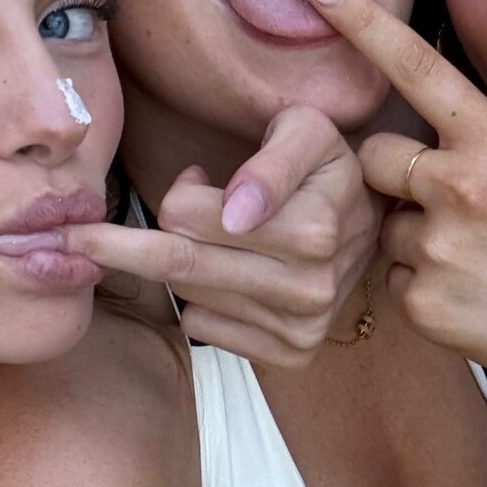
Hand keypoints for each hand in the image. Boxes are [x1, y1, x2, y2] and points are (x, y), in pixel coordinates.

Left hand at [58, 105, 377, 367]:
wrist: (371, 222)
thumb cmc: (325, 168)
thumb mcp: (306, 133)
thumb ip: (271, 164)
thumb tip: (235, 211)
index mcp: (312, 230)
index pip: (185, 216)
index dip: (181, 192)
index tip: (194, 179)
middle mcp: (309, 288)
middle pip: (178, 262)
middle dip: (141, 239)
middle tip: (115, 228)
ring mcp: (302, 327)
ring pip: (185, 297)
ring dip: (185, 264)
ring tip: (222, 240)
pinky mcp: (291, 353)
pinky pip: (200, 329)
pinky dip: (199, 300)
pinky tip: (231, 275)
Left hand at [298, 0, 486, 416]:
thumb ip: (477, 143)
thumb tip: (416, 123)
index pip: (416, 67)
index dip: (361, 20)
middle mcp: (461, 184)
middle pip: (374, 155)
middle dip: (394, 177)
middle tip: (456, 208)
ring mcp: (438, 244)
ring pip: (382, 222)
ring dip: (413, 238)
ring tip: (475, 261)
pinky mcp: (419, 299)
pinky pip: (390, 275)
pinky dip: (420, 285)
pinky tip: (470, 297)